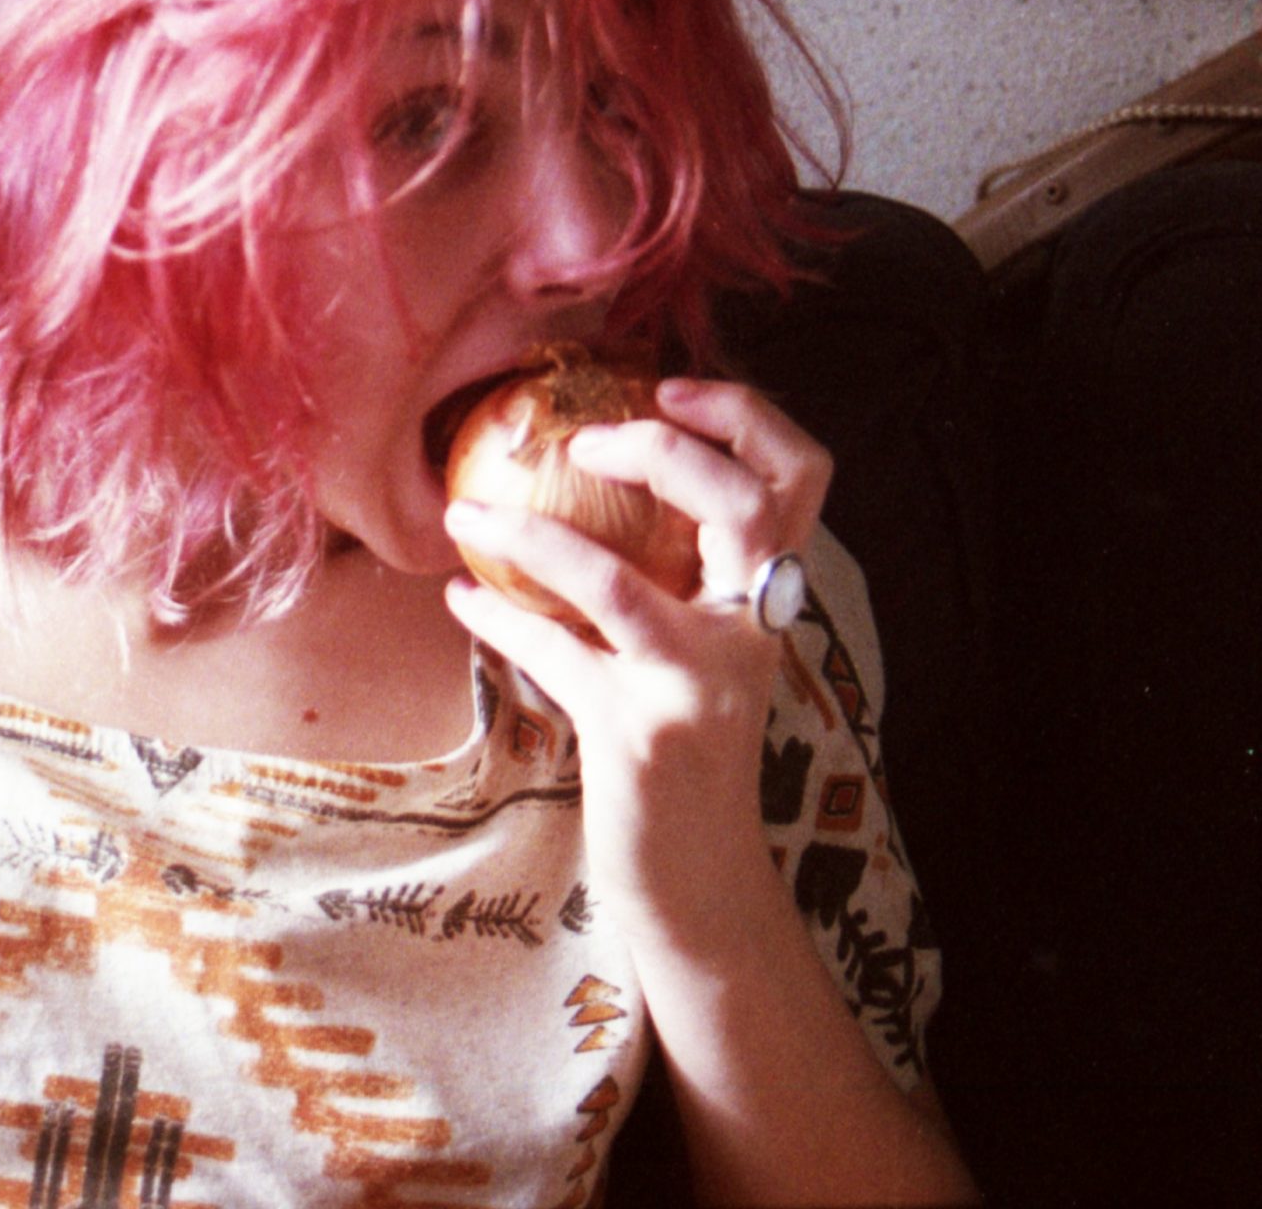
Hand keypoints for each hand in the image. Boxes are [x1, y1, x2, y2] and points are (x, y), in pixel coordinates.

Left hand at [440, 377, 829, 944]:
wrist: (697, 876)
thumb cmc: (683, 742)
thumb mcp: (696, 645)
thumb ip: (674, 569)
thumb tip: (585, 470)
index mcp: (771, 596)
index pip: (801, 477)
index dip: (745, 415)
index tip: (669, 385)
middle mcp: (751, 632)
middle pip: (743, 507)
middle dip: (665, 451)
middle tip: (584, 440)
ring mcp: (698, 685)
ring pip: (619, 584)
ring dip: (532, 537)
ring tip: (468, 511)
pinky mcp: (639, 735)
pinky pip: (553, 655)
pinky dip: (498, 618)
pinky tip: (460, 596)